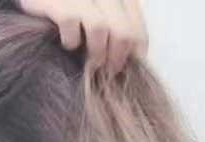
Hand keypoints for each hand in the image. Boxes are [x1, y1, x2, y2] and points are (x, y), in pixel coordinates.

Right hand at [15, 0, 148, 76]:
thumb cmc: (71, 7)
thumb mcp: (100, 13)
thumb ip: (118, 27)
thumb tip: (132, 59)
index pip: (137, 27)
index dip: (136, 53)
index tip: (126, 68)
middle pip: (123, 31)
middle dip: (117, 59)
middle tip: (108, 72)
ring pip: (100, 27)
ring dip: (96, 54)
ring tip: (90, 64)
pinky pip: (70, 22)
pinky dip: (70, 40)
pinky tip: (68, 44)